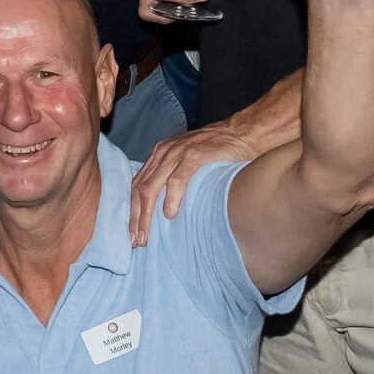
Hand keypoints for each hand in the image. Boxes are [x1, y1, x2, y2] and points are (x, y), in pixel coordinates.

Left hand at [128, 121, 257, 244]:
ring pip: (152, 186)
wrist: (242, 132)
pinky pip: (177, 179)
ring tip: (146, 235)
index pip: (137, 185)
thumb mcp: (188, 161)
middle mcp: (163, 153)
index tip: (131, 233)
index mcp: (159, 155)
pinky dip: (170, 198)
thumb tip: (164, 208)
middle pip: (140, 189)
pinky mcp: (194, 155)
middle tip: (136, 241)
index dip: (132, 211)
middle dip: (135, 218)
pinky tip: (169, 215)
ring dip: (146, 214)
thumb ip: (174, 176)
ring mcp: (177, 153)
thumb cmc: (217, 151)